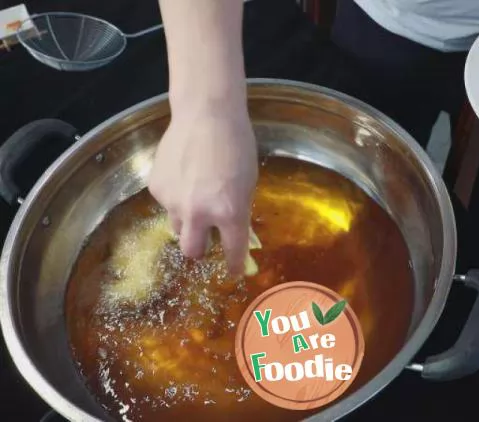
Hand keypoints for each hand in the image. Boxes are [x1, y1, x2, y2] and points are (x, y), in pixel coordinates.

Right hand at [148, 105, 257, 275]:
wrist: (206, 114)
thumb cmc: (236, 145)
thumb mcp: (247, 183)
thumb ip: (238, 212)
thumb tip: (233, 231)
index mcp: (229, 213)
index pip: (232, 251)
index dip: (235, 265)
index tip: (235, 271)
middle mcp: (199, 213)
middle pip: (192, 252)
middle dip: (200, 250)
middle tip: (206, 237)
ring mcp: (173, 202)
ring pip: (177, 226)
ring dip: (187, 220)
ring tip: (195, 193)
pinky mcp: (156, 188)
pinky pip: (166, 203)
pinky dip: (175, 196)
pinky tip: (183, 174)